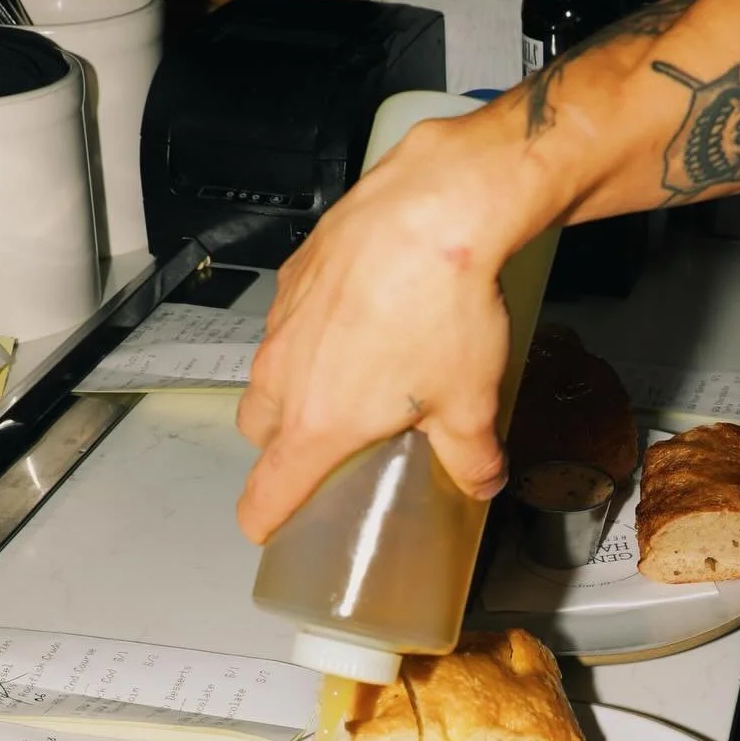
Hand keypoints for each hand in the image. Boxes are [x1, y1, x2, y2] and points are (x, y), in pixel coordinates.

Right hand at [236, 117, 534, 542]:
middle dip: (285, 447)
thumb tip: (480, 481)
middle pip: (259, 432)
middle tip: (332, 446)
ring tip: (353, 379)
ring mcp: (283, 320)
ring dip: (297, 386)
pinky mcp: (295, 274)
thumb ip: (472, 459)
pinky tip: (363, 319)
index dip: (265, 520)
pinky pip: (289, 319)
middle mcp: (285, 373)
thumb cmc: (444, 309)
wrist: (435, 210)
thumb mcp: (472, 403)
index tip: (273, 530)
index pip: (265, 494)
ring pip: (270, 372)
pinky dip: (313, 331)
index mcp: (318, 423)